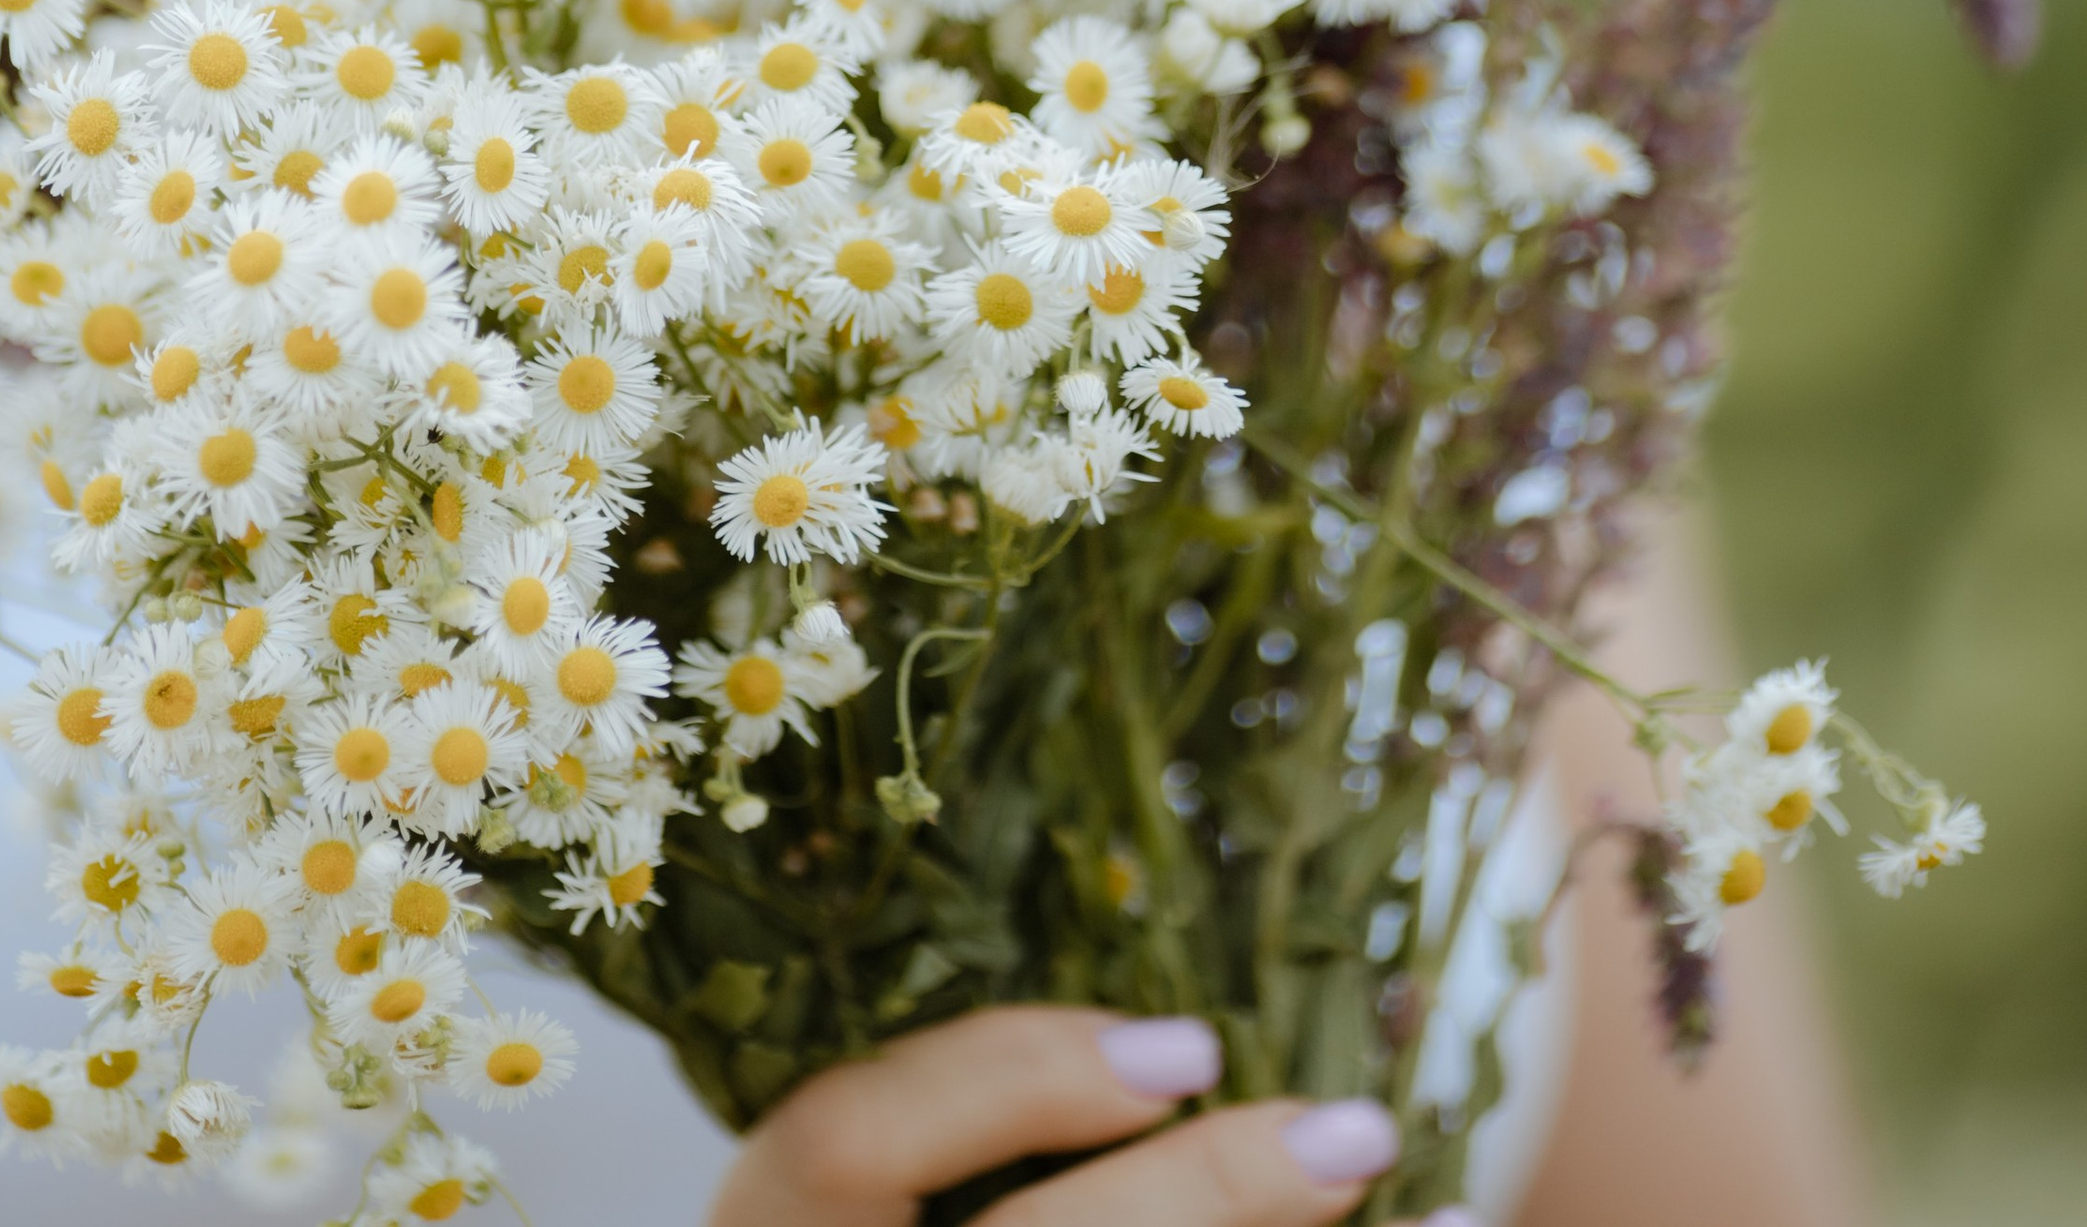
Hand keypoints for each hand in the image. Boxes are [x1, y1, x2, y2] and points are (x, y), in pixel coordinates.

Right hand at [709, 1007, 1478, 1226]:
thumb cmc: (883, 1214)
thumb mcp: (859, 1165)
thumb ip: (953, 1086)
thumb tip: (1181, 1019)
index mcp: (779, 1224)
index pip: (851, 1141)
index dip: (1013, 1083)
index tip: (1185, 1043)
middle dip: (1200, 1198)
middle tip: (1351, 1131)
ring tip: (1447, 1222)